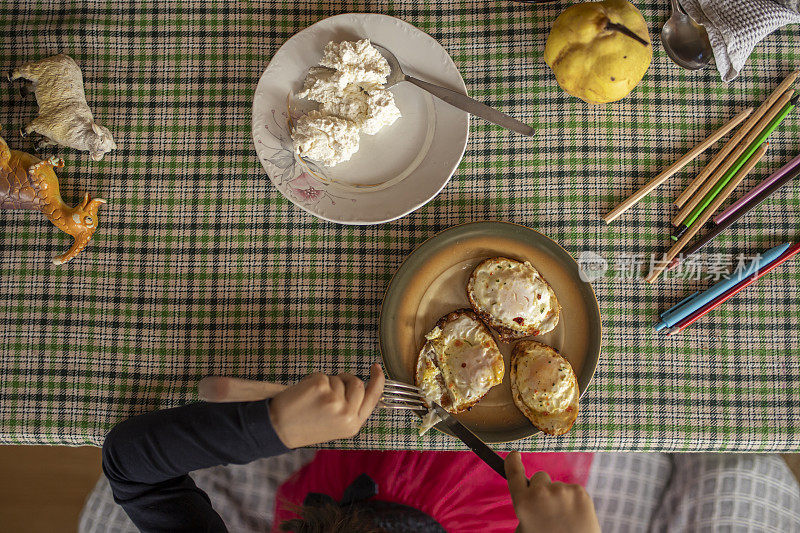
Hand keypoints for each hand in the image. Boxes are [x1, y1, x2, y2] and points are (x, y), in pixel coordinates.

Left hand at [268, 363, 384, 448]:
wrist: (278, 428)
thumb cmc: (305, 426)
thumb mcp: (336, 426)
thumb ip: (351, 409)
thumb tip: (360, 384)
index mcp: (353, 425)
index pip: (373, 398)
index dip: (378, 380)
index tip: (376, 367)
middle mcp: (347, 414)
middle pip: (357, 383)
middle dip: (345, 380)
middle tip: (330, 388)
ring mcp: (334, 400)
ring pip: (339, 378)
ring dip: (327, 383)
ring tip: (312, 399)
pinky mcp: (320, 387)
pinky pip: (323, 375)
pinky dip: (313, 380)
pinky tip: (304, 393)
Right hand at [505, 451, 600, 532]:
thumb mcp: (525, 529)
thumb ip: (524, 509)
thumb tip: (528, 497)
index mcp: (523, 503)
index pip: (513, 473)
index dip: (512, 461)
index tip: (514, 455)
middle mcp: (541, 493)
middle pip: (540, 477)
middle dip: (542, 488)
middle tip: (549, 510)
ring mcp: (562, 491)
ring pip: (557, 486)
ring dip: (559, 497)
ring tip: (565, 519)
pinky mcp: (580, 492)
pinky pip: (572, 490)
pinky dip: (573, 500)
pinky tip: (575, 516)